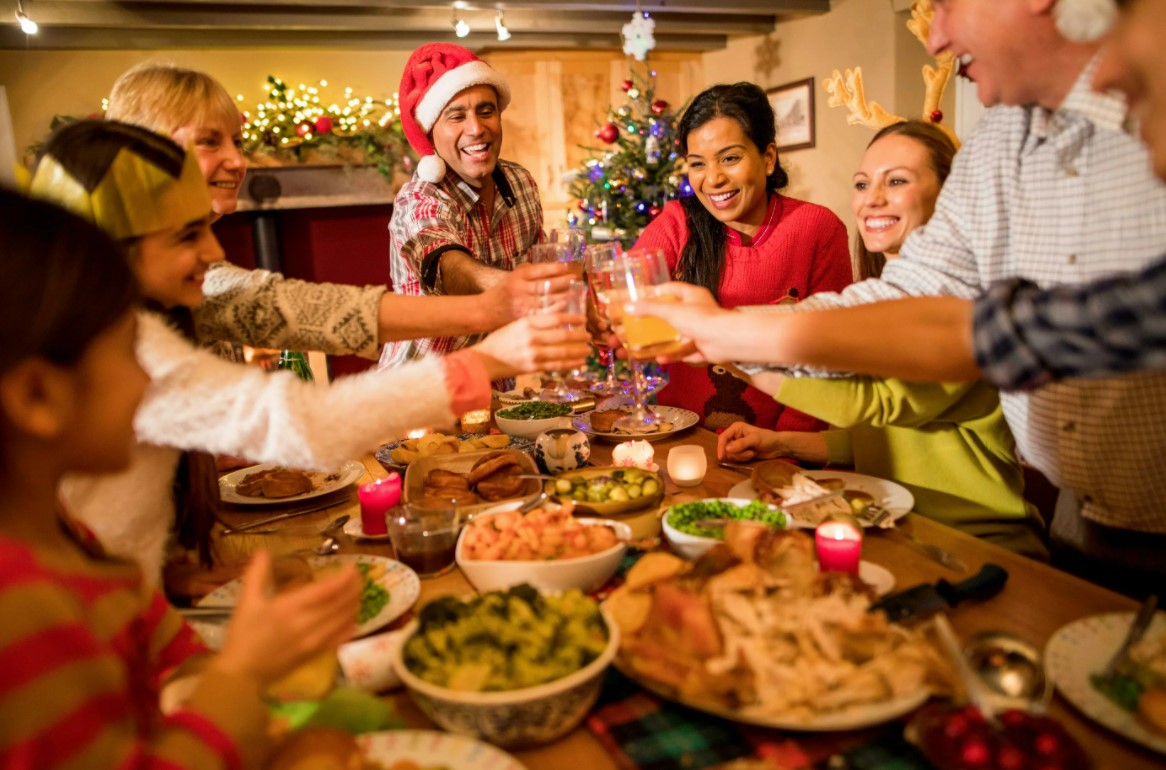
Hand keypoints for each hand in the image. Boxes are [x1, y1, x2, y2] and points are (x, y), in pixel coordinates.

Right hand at [212, 551, 360, 686]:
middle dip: (354, 588)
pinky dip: (351, 625)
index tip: (352, 568)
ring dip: (354, 604)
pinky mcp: (316, 654)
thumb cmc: (243, 634)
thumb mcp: (246, 601)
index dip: (344, 578)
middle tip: (358, 577)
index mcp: (290, 607)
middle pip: (342, 603)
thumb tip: (263, 551)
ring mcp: (315, 641)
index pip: (328, 590)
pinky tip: (352, 617)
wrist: (242, 673)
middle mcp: (307, 623)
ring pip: (345, 619)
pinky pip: (342, 638)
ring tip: (356, 593)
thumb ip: (257, 574)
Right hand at [469, 313, 591, 380]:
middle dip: (580, 337)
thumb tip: (558, 320)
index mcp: (527, 323)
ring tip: (587, 351)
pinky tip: (579, 363)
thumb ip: (535, 322)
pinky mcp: (533, 368)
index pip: (555, 318)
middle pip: (563, 336)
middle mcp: (531, 338)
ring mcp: (533, 354)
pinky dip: (570, 365)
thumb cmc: (500, 340)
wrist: (485, 360)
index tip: (583, 319)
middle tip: (589, 336)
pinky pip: (556, 366)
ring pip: (563, 353)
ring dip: (578, 352)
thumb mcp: (516, 324)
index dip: (572, 318)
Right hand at [480, 262, 572, 326]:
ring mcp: (523, 305)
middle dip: (564, 282)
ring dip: (564, 296)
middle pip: (546, 285)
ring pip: (548, 300)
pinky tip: (566, 309)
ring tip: (575, 293)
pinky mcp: (525, 318)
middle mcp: (521, 289)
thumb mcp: (513, 275)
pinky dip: (557, 311)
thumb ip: (531, 271)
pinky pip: (544, 315)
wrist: (487, 311)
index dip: (556, 269)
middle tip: (575, 280)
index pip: (540, 270)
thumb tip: (556, 267)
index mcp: (518, 276)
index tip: (567, 269)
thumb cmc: (504, 292)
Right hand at [624, 282, 730, 363]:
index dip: (650, 293)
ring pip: (670, 337)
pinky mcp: (700, 347)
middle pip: (665, 317)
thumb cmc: (701, 318)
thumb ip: (649, 308)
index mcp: (690, 295)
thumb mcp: (671, 310)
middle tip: (626, 330)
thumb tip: (628, 306)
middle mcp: (694, 311)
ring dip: (653, 344)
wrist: (726, 340)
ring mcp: (697, 330)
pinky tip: (659, 358)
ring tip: (633, 350)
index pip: (667, 289)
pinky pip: (681, 351)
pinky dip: (670, 355)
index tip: (634, 298)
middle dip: (645, 325)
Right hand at [717, 422, 786, 461]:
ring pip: (731, 455)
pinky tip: (752, 454)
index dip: (720, 447)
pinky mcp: (741, 452)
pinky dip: (744, 458)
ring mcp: (737, 445)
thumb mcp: (754, 440)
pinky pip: (736, 458)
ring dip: (742, 456)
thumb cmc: (767, 438)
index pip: (723, 438)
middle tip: (749, 452)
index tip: (721, 457)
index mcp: (736, 428)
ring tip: (753, 452)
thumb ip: (740, 444)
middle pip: (726, 448)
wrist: (777, 446)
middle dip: (737, 453)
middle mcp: (734, 436)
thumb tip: (727, 449)